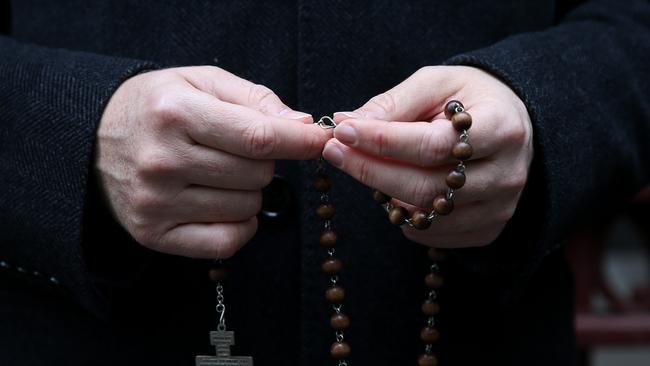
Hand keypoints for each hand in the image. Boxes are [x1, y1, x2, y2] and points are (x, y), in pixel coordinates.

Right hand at [96, 66, 329, 257]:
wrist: (94, 138)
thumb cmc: (158, 106)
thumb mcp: (201, 82)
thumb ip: (255, 99)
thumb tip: (301, 126)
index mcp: (176, 114)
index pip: (258, 137)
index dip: (300, 142)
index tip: (322, 141)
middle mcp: (162, 161)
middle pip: (257, 175)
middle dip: (264, 162)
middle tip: (239, 150)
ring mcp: (155, 202)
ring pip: (247, 207)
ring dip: (249, 191)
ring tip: (220, 173)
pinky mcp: (153, 233)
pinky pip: (226, 242)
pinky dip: (240, 225)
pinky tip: (226, 205)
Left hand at [323, 66, 532, 247]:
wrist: (511, 124)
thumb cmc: (469, 99)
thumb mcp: (436, 83)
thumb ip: (394, 103)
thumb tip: (346, 122)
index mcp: (500, 128)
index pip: (432, 145)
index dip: (382, 141)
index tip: (343, 131)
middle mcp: (506, 174)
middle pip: (427, 186)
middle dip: (371, 170)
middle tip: (335, 152)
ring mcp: (499, 208)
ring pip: (427, 215)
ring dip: (385, 194)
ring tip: (365, 167)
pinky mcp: (488, 229)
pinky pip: (433, 234)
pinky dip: (404, 216)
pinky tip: (394, 191)